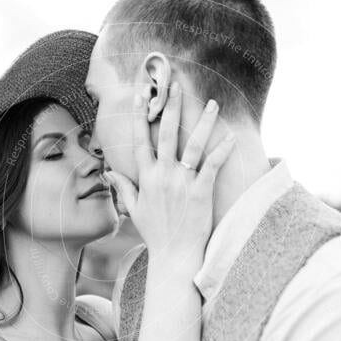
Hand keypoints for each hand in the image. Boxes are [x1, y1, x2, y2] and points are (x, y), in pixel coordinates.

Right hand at [105, 81, 234, 269]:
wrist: (174, 256)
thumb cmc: (155, 233)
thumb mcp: (134, 210)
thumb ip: (124, 187)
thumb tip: (109, 172)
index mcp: (146, 178)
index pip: (140, 140)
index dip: (139, 114)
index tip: (141, 92)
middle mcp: (163, 176)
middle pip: (165, 134)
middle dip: (170, 106)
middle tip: (175, 83)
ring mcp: (182, 183)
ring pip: (192, 145)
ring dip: (203, 122)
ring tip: (212, 102)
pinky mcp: (201, 192)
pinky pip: (212, 165)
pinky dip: (222, 150)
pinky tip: (231, 136)